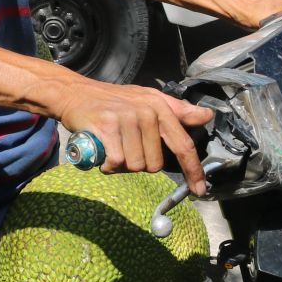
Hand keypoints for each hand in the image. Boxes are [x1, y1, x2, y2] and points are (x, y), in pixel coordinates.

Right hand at [53, 79, 213, 193]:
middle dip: (140, 163)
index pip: (183, 144)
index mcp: (160, 107)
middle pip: (154, 163)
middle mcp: (146, 112)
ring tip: (113, 148)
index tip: (199, 189)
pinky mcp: (107, 127)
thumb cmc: (113, 100)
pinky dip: (108, 164)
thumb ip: (178, 110)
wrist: (75, 92)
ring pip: (135, 165)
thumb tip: (206, 116)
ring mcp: (127, 119)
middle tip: (127, 149)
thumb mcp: (148, 99)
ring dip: (122, 165)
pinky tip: (103, 152)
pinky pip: (116, 162)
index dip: (193, 170)